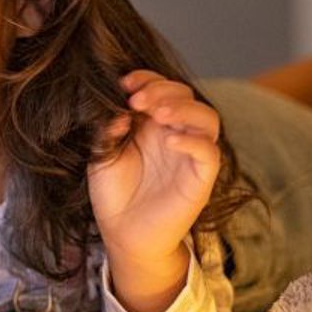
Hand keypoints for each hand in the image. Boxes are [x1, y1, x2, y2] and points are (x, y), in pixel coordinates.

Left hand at [87, 71, 219, 311]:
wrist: (121, 233)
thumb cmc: (113, 192)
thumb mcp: (102, 153)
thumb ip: (109, 129)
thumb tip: (119, 108)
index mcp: (152, 123)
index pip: (163, 87)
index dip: (148, 79)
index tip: (124, 83)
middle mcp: (175, 134)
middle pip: (187, 96)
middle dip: (163, 90)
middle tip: (137, 100)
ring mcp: (190, 155)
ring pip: (207, 119)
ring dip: (184, 109)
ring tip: (158, 113)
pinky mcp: (200, 179)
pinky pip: (209, 154)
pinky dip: (193, 142)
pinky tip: (170, 140)